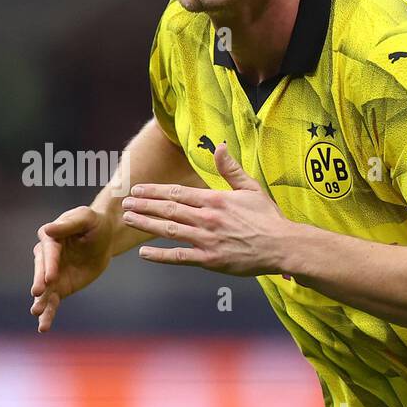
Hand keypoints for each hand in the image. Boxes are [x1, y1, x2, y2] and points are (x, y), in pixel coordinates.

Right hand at [30, 206, 113, 331]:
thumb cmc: (94, 224)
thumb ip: (68, 225)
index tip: (51, 277)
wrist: (104, 238)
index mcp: (51, 238)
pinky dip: (48, 314)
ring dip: (40, 301)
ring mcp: (51, 274)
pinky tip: (43, 326)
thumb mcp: (86, 219)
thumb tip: (47, 230)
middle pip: (41, 271)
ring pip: (44, 290)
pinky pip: (52, 302)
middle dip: (40, 282)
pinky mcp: (59, 287)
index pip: (49, 252)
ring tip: (36, 312)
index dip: (49, 264)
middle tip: (38, 293)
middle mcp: (46, 257)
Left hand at [120, 143, 296, 276]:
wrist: (282, 246)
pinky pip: (179, 257)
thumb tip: (219, 146)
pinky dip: (160, 256)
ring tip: (129, 219)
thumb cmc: (267, 218)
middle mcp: (206, 218)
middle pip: (167, 210)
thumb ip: (231, 169)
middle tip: (125, 204)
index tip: (138, 190)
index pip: (176, 193)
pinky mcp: (209, 260)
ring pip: (168, 230)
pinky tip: (144, 253)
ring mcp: (206, 240)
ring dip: (146, 224)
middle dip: (143, 206)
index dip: (154, 191)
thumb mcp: (251, 188)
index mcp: (214, 200)